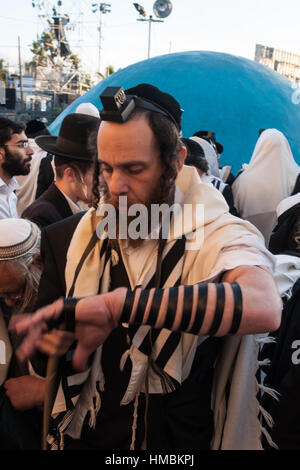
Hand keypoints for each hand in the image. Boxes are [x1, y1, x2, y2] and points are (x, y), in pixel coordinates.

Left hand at [4, 375, 45, 409]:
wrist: (41, 392)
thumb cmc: (36, 384)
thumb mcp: (26, 378)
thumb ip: (18, 381)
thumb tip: (18, 383)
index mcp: (12, 383)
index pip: (7, 384)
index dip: (11, 385)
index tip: (14, 386)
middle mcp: (11, 391)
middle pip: (8, 392)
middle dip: (14, 392)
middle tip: (21, 391)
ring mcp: (13, 399)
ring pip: (12, 399)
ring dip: (17, 398)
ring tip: (26, 396)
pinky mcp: (16, 406)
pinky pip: (16, 405)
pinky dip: (21, 404)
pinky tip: (27, 400)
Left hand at [10, 288, 126, 371]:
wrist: (110, 314)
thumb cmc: (100, 325)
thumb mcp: (87, 346)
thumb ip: (80, 356)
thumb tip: (81, 369)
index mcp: (63, 329)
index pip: (44, 339)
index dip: (34, 347)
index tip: (26, 356)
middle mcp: (59, 320)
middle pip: (39, 331)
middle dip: (30, 342)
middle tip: (23, 353)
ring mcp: (60, 312)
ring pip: (42, 321)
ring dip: (30, 325)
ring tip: (19, 329)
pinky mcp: (64, 306)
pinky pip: (50, 311)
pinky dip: (42, 315)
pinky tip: (34, 320)